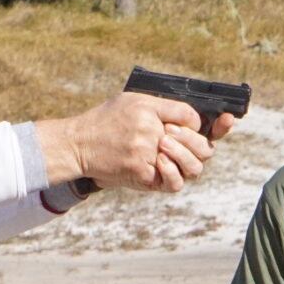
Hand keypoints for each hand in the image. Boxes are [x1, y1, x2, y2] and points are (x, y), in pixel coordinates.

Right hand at [37, 94, 218, 192]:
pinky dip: (174, 176)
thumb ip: (162, 107)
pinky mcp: (142, 174)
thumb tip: (192, 120)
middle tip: (184, 144)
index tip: (204, 124)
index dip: (202, 124)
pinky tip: (163, 166)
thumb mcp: (132, 101)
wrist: (79, 144)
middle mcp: (150, 129)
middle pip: (199, 142)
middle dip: (199, 145)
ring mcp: (147, 153)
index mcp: (149, 108)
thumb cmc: (107, 121)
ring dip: (190, 161)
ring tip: (173, 156)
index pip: (191, 116)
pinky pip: (172, 182)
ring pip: (192, 165)